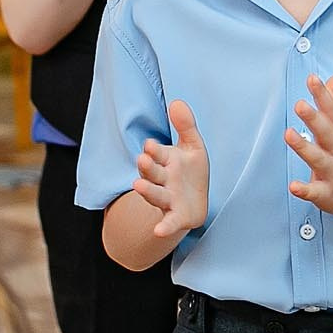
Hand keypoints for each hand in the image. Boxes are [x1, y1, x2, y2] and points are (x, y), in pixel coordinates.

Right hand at [132, 99, 209, 239]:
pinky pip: (169, 222)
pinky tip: (158, 231)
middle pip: (152, 173)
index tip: (150, 145)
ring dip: (147, 191)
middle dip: (147, 167)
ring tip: (138, 186)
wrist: (194, 203)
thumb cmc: (190, 172)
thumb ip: (185, 126)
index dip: (154, 150)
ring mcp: (168, 199)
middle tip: (142, 160)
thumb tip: (177, 101)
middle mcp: (163, 180)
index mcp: (166, 161)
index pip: (157, 153)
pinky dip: (164, 227)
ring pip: (156, 194)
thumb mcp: (192, 147)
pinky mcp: (176, 216)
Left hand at [287, 74, 332, 213]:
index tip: (312, 78)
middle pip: (325, 132)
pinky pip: (314, 191)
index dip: (321, 94)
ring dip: (304, 147)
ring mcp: (332, 172)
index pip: (330, 111)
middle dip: (313, 118)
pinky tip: (293, 186)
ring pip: (318, 159)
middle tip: (300, 104)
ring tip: (289, 134)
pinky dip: (305, 189)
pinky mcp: (325, 193)